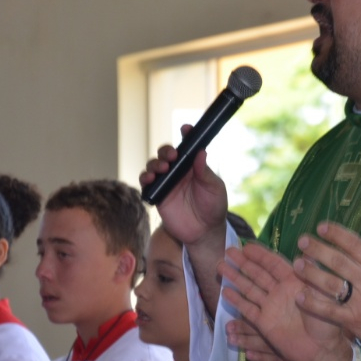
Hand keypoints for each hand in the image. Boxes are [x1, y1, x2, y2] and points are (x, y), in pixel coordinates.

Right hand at [138, 125, 227, 246]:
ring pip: (154, 166)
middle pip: (166, 154)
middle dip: (166, 151)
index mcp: (193, 166)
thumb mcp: (214, 188)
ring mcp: (166, 182)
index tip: (186, 128)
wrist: (204, 231)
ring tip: (162, 169)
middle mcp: (178, 171)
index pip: (188, 146)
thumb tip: (201, 152)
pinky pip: (146, 184)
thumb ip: (205, 172)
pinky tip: (149, 179)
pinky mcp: (158, 195)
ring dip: (154, 164)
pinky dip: (145, 179)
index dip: (186, 134)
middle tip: (172, 157)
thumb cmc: (214, 207)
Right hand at [218, 242, 351, 360]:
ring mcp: (271, 307)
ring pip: (249, 288)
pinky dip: (237, 300)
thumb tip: (305, 255)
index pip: (274, 264)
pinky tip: (225, 292)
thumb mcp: (323, 294)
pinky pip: (248, 308)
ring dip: (235, 277)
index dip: (260, 255)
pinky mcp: (264, 323)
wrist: (322, 349)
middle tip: (228, 251)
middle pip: (258, 273)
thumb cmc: (327, 321)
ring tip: (220, 266)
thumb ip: (313, 276)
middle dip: (243, 262)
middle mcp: (280, 292)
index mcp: (294, 282)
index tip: (246, 247)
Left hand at [293, 222, 360, 360]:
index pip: (355, 244)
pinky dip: (313, 303)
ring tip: (297, 264)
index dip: (336, 234)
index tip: (321, 227)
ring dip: (311, 273)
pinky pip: (329, 310)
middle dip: (318, 249)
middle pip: (339, 261)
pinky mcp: (354, 320)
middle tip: (302, 241)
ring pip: (331, 284)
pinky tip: (300, 296)